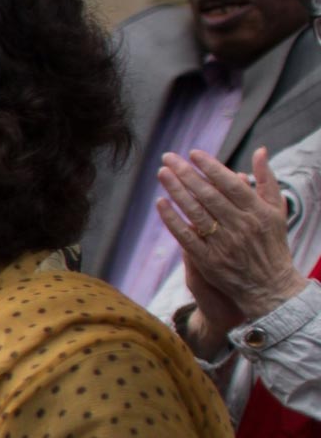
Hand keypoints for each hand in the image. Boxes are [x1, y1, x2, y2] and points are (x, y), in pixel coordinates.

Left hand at [155, 148, 305, 326]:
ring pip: (196, 213)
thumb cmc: (273, 244)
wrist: (270, 286)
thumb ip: (267, 180)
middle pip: (209, 195)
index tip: (194, 153)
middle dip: (187, 174)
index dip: (211, 167)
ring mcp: (223, 244)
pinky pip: (186, 236)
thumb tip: (260, 150)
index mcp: (258, 212)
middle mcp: (241, 226)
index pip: (231, 184)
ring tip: (162, 173)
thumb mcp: (276, 211)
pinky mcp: (209, 260)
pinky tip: (161, 203)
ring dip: (176, 191)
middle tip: (168, 157)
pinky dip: (172, 219)